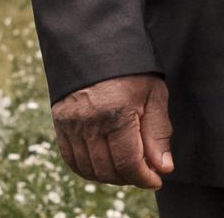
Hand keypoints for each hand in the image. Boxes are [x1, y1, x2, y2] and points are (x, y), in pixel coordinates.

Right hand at [51, 73, 173, 188]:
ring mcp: (71, 124)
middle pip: (108, 170)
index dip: (143, 178)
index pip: (128, 163)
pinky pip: (71, 159)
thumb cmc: (132, 68)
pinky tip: (104, 165)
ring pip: (89, 169)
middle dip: (129, 178)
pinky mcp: (60, 123)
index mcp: (117, 114)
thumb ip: (158, 132)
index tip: (155, 180)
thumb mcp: (154, 94)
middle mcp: (90, 122)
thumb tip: (163, 167)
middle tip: (144, 171)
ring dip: (110, 176)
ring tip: (127, 167)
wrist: (97, 43)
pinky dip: (88, 169)